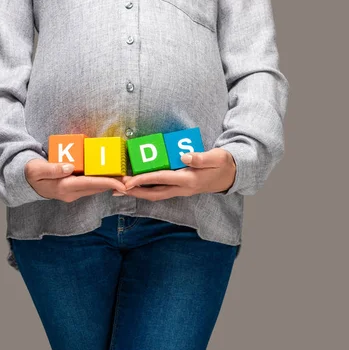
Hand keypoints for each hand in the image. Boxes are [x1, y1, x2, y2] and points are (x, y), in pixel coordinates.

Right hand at [25, 158, 126, 202]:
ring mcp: (72, 193)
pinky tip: (111, 176)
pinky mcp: (73, 189)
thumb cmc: (30, 173)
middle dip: (114, 184)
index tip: (122, 184)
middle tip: (131, 180)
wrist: (24, 181)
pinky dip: (101, 181)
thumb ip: (52, 168)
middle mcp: (71, 193)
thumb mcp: (37, 170)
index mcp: (64, 187)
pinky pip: (91, 186)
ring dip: (110, 183)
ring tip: (126, 179)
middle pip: (97, 188)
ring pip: (95, 188)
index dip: (107, 183)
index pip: (90, 185)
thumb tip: (69, 167)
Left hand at [118, 148, 235, 200]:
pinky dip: (146, 189)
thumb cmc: (224, 164)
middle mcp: (183, 188)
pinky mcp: (180, 188)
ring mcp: (181, 190)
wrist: (232, 176)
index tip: (127, 181)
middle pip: (154, 193)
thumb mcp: (216, 158)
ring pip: (156, 194)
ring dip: (138, 192)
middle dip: (134, 191)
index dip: (143, 179)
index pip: (161, 179)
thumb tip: (184, 155)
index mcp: (189, 179)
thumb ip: (201, 157)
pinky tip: (137, 185)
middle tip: (116, 188)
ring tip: (121, 189)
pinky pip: (160, 191)